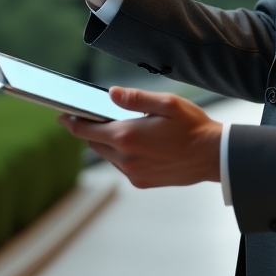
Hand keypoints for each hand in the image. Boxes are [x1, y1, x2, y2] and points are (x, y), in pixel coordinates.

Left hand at [60, 88, 222, 188]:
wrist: (213, 156)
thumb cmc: (192, 127)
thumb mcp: (167, 103)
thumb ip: (135, 99)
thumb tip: (111, 94)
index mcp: (127, 136)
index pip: (87, 130)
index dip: (71, 122)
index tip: (62, 115)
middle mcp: (126, 158)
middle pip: (94, 143)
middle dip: (93, 130)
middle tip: (100, 116)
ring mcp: (133, 173)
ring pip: (108, 155)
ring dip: (109, 142)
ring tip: (128, 128)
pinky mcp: (141, 182)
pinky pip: (122, 166)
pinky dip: (123, 154)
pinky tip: (141, 144)